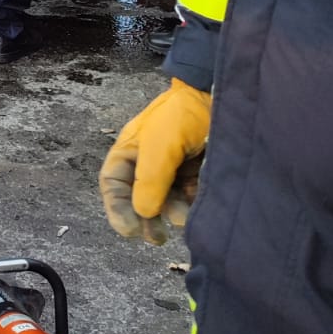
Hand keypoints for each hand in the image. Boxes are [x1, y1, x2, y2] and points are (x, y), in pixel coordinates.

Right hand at [98, 79, 211, 244]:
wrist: (218, 94)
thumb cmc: (181, 115)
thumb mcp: (160, 145)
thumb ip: (150, 180)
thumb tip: (143, 213)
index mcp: (130, 151)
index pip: (114, 185)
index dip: (117, 209)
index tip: (129, 230)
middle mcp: (149, 161)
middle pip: (141, 197)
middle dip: (147, 218)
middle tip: (157, 238)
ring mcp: (174, 166)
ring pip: (167, 199)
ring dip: (173, 212)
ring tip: (184, 221)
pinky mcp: (197, 170)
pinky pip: (190, 194)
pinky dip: (192, 204)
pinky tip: (199, 210)